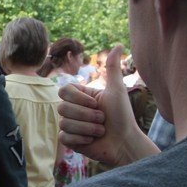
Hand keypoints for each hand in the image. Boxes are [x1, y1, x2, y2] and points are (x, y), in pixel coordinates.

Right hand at [58, 46, 156, 166]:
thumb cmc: (123, 116)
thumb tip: (118, 45)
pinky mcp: (69, 141)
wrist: (125, 142)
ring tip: (100, 131)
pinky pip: (64, 137)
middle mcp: (73, 110)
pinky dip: (81, 139)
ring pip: (64, 123)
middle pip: (62, 107)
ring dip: (87, 128)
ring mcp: (70, 125)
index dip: (79, 99)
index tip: (96, 104)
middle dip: (86, 116)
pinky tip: (92, 140)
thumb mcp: (116, 90)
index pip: (64, 90)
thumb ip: (113, 67)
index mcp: (81, 96)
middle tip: (102, 119)